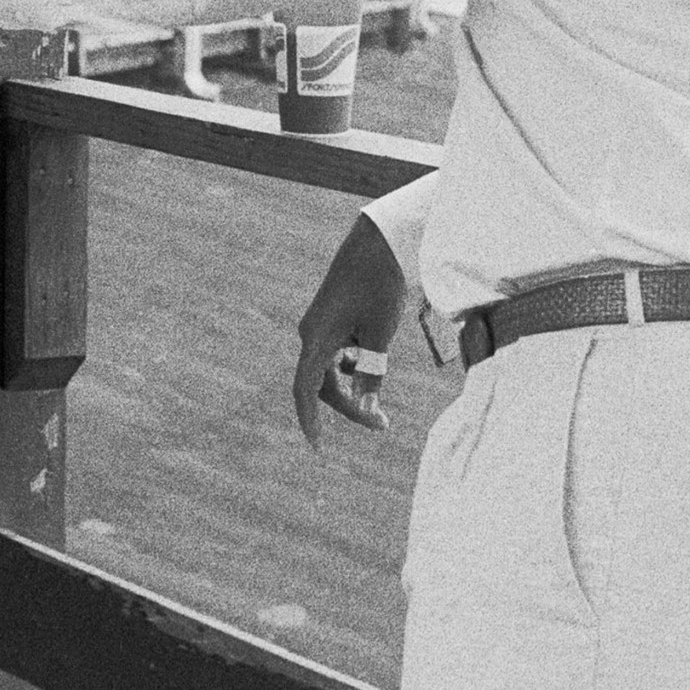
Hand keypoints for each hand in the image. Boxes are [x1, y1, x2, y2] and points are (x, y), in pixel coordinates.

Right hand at [292, 217, 407, 446]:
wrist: (378, 243)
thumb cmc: (380, 285)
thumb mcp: (381, 334)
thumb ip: (372, 371)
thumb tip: (366, 406)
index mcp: (317, 338)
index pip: (306, 389)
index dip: (309, 419)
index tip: (318, 446)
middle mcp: (311, 335)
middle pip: (321, 385)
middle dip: (349, 408)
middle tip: (383, 425)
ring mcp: (320, 327)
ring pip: (329, 372)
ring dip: (352, 391)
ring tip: (383, 408)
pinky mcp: (331, 321)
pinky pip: (335, 356)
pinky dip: (352, 369)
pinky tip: (372, 366)